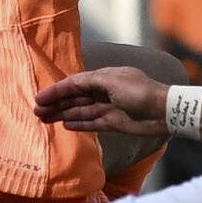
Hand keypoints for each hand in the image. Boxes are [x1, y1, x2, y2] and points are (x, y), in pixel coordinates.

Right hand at [34, 66, 167, 136]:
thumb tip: (72, 84)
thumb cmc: (139, 92)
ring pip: (80, 110)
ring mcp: (108, 108)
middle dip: (56, 103)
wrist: (164, 112)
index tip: (39, 98)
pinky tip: (65, 125)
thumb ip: (90, 83)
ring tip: (45, 119)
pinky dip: (79, 124)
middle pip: (75, 97)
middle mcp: (104, 91)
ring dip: (63, 113)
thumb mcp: (112, 81)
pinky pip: (92, 123)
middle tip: (36, 111)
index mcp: (103, 77)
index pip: (74, 83)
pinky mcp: (114, 123)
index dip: (56, 90)